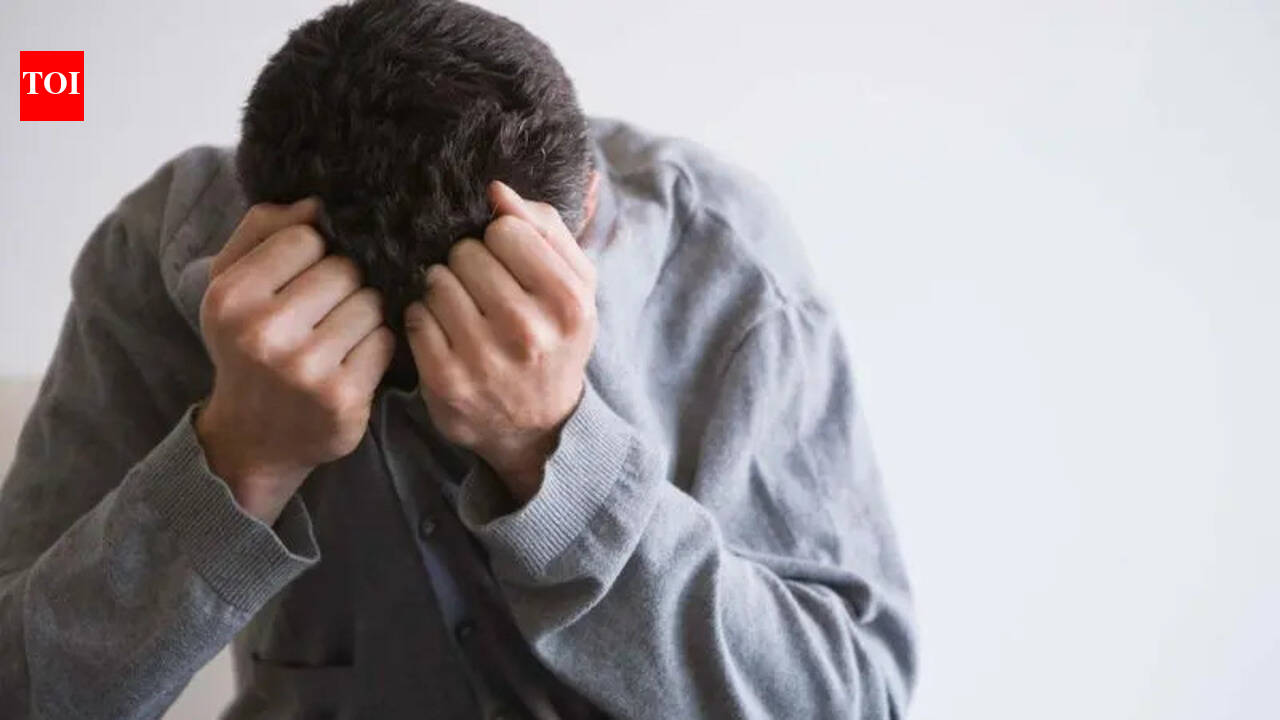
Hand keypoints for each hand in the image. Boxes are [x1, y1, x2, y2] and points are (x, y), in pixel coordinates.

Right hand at [196, 199, 394, 523]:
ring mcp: (306, 369)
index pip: (306, 236)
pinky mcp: (344, 398)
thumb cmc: (247, 344)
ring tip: (340, 332)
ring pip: (371, 303)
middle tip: (329, 307)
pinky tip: (355, 358)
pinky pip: (387, 341)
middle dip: (346, 282)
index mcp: (231, 297)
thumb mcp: (232, 283)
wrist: (253, 436)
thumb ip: (264, 229)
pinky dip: (378, 345)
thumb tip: (316, 202)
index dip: (317, 251)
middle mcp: (264, 333)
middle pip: (344, 269)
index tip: (307, 274)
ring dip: (366, 313)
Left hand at [404, 181, 597, 503]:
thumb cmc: (556, 338)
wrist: (539, 424)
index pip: (505, 230)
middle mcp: (528, 331)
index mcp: (567, 301)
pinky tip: (444, 332)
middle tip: (481, 290)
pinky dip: (424, 318)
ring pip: (436, 281)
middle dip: (469, 264)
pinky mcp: (445, 381)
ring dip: (443, 289)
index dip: (500, 241)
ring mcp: (484, 358)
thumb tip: (496, 191)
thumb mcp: (575, 285)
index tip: (506, 264)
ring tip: (462, 309)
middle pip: (467, 253)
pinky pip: (416, 316)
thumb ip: (545, 228)